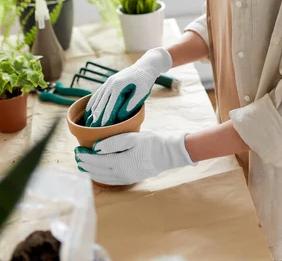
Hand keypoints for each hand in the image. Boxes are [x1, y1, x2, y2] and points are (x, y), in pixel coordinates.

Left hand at [75, 130, 197, 184]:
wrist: (168, 154)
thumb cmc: (151, 142)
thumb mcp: (132, 138)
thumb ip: (113, 143)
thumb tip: (95, 148)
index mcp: (119, 162)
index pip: (96, 161)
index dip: (85, 156)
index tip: (77, 150)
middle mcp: (120, 174)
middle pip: (97, 170)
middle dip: (85, 164)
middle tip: (76, 156)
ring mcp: (125, 178)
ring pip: (102, 177)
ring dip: (91, 171)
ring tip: (83, 165)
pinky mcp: (130, 179)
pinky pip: (110, 180)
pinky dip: (100, 176)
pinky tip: (98, 172)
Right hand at [84, 47, 172, 126]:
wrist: (145, 67)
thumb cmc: (145, 81)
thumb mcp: (142, 93)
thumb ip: (131, 105)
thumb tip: (120, 117)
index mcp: (119, 86)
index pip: (110, 105)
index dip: (106, 117)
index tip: (102, 128)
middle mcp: (110, 83)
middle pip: (101, 103)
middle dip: (97, 117)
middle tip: (93, 129)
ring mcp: (108, 82)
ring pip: (97, 98)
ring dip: (92, 111)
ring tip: (89, 123)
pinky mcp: (108, 82)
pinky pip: (97, 94)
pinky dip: (92, 103)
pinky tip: (89, 111)